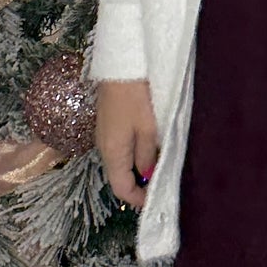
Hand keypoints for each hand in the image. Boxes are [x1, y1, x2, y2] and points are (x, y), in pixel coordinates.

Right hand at [96, 78, 159, 209]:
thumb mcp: (148, 129)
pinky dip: (134, 154)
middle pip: (119, 177)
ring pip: (120, 162)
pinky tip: (150, 147)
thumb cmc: (136, 98)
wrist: (120, 66)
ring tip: (160, 164)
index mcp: (112, 153)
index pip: (121, 189)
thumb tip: (146, 174)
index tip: (157, 200)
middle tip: (162, 182)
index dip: (139, 200)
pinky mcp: (108, 123)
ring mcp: (104, 135)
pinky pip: (120, 148)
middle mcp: (103, 148)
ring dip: (138, 168)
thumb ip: (147, 156)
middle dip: (140, 184)